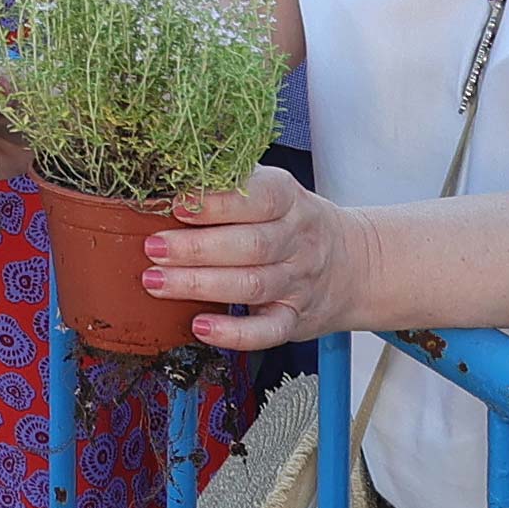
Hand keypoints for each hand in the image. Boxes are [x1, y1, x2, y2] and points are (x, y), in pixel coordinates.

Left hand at [140, 164, 374, 352]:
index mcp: (289, 199)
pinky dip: (234, 333)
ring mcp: (298, 282)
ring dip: (200, 285)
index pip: (259, 198)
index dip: (218, 203)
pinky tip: (200, 327)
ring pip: (252, 285)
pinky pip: (268, 331)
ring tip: (157, 281)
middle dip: (196, 248)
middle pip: (250, 245)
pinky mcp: (295, 319)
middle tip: (154, 248)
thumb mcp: (271, 188)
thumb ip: (228, 181)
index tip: (177, 204)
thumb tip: (168, 174)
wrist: (355, 263)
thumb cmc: (290, 221)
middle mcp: (297, 240)